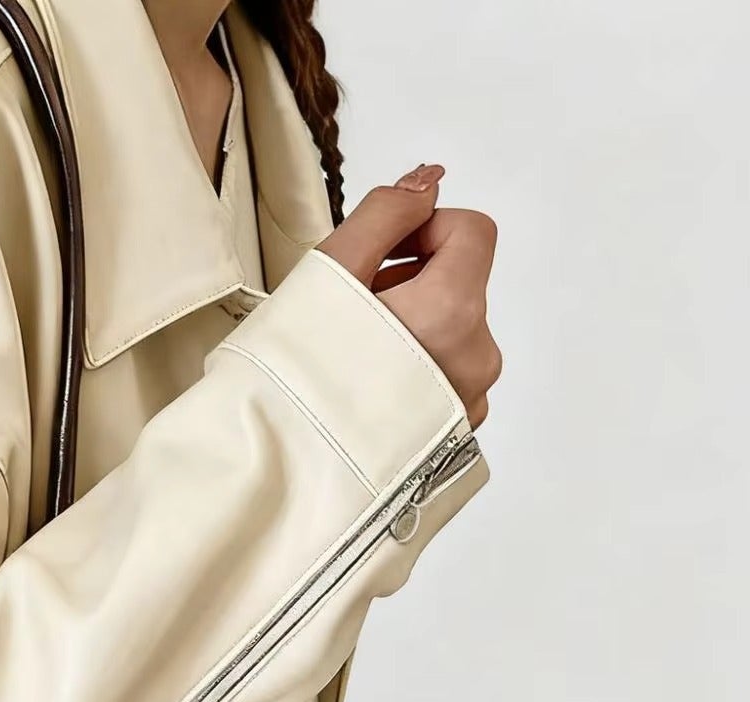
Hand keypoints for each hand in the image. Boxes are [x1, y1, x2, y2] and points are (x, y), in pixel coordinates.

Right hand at [318, 164, 502, 427]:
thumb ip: (386, 214)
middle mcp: (475, 360)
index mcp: (452, 312)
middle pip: (462, 287)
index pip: (473, 232)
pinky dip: (415, 374)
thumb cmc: (293, 378)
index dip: (425, 230)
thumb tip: (427, 183)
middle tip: (350, 313)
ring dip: (413, 330)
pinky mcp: (456, 436)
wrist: (274, 469)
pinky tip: (367, 390)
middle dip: (413, 284)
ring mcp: (469, 402)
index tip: (378, 258)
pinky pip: (446, 382)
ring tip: (354, 357)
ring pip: (454, 336)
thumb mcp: (328, 274)